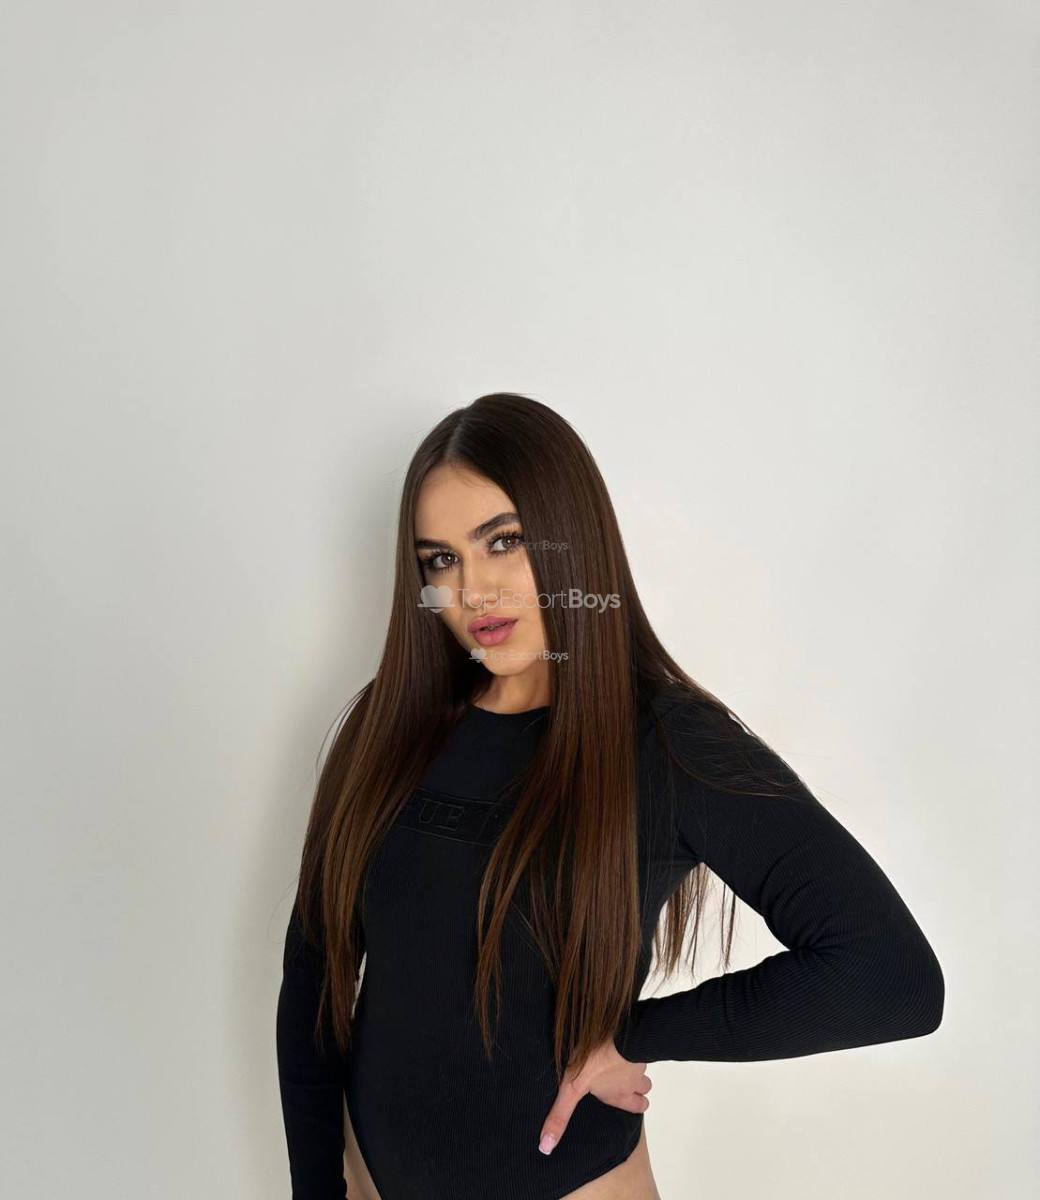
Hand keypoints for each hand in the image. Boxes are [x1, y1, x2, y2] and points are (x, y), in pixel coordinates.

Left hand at [537, 1037, 651, 1154]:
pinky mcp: (638, 1039)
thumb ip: (560, 1115)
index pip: (639, 1106)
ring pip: (642, 1068)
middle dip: (638, 1088)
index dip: (635, 1105)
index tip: (629, 1102)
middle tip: (625, 1083)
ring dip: (634, 1067)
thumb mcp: (572, 1088)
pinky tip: (618, 1042)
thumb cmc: (595, 1061)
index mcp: (620, 1094)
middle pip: (645, 1089)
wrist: (616, 1031)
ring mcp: (638, 1059)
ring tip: (620, 1061)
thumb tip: (546, 1147)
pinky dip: (631, 1046)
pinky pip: (639, 1046)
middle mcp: (633, 1080)